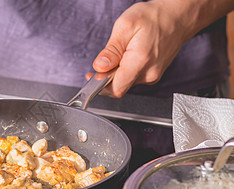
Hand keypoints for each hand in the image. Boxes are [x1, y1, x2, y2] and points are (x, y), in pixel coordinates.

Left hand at [87, 0, 231, 97]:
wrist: (178, 17)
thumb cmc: (154, 17)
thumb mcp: (125, 26)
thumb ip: (111, 50)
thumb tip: (99, 67)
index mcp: (140, 61)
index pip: (116, 89)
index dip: (100, 86)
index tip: (91, 77)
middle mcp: (148, 73)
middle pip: (119, 86)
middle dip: (107, 77)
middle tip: (106, 60)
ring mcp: (152, 76)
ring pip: (126, 82)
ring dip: (117, 72)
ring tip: (122, 52)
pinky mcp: (153, 75)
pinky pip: (133, 78)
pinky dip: (126, 70)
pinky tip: (129, 55)